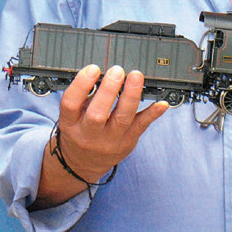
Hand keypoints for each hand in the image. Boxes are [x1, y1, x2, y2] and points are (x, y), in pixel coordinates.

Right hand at [35, 64, 169, 206]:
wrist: (85, 162)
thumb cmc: (80, 131)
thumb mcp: (72, 117)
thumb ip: (84, 98)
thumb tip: (105, 75)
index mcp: (70, 124)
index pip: (71, 104)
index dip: (81, 85)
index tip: (93, 69)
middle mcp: (88, 134)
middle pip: (97, 114)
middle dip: (108, 91)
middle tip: (117, 71)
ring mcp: (109, 140)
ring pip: (122, 119)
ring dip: (131, 96)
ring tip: (136, 77)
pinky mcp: (127, 142)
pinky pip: (141, 126)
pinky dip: (152, 114)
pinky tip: (161, 104)